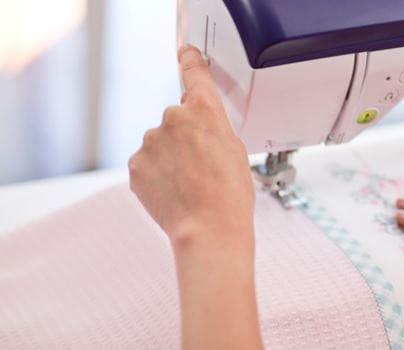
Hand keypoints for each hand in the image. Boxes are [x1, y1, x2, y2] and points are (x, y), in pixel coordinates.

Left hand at [129, 45, 254, 246]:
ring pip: (161, 143)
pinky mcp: (136, 164)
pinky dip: (158, 175)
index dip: (190, 61)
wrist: (208, 227)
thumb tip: (200, 132)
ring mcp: (151, 141)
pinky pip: (147, 164)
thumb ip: (214, 129)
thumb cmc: (230, 194)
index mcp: (203, 110)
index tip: (185, 53)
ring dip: (171, 158)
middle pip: (177, 119)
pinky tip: (175, 191)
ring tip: (191, 184)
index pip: (194, 73)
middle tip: (204, 165)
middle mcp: (173, 118)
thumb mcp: (236, 150)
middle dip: (186, 137)